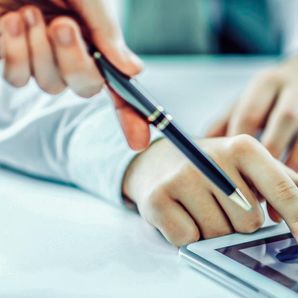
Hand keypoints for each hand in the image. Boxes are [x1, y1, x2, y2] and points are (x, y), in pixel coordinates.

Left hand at [0, 0, 148, 149]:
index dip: (132, 114)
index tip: (140, 140)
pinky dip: (12, 50)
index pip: (119, 85)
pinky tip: (8, 20)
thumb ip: (108, 34)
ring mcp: (36, 55)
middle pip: (83, 88)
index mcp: (96, 39)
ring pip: (46, 84)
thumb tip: (134, 72)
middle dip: (74, 61)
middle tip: (62, 24)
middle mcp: (69, 52)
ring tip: (28, 12)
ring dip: (37, 50)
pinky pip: (15, 75)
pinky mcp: (5, 54)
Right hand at [122, 135, 297, 250]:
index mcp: (245, 147)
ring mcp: (183, 178)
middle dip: (242, 224)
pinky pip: (189, 239)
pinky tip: (184, 214)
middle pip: (250, 221)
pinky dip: (190, 236)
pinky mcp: (157, 199)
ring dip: (215, 231)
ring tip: (202, 207)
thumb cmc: (215, 168)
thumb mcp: (251, 164)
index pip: (282, 190)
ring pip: (219, 234)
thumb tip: (284, 215)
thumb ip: (282, 183)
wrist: (157, 162)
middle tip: (225, 205)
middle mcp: (214, 158)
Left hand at [207, 50, 297, 172]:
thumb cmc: (282, 90)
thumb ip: (228, 118)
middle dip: (273, 149)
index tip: (234, 170)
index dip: (242, 142)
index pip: (252, 110)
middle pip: (286, 117)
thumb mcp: (254, 95)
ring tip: (290, 181)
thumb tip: (198, 147)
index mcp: (268, 82)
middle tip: (261, 182)